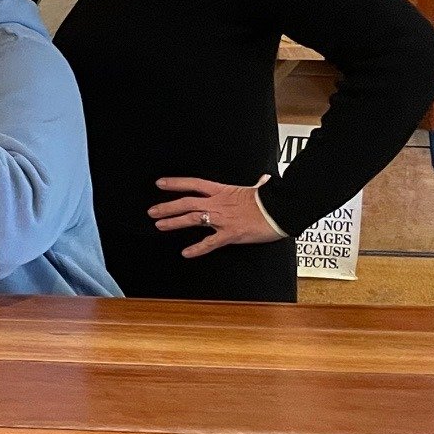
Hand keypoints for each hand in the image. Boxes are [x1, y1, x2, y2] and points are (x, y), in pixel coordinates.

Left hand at [149, 175, 285, 258]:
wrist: (281, 210)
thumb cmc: (271, 200)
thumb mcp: (259, 189)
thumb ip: (257, 185)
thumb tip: (263, 180)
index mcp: (222, 190)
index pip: (193, 184)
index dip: (175, 183)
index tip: (160, 183)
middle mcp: (218, 204)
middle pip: (186, 203)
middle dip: (167, 207)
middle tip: (152, 211)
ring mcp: (222, 219)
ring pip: (192, 219)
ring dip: (174, 222)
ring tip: (159, 226)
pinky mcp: (230, 235)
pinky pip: (210, 243)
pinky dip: (197, 249)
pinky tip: (185, 253)